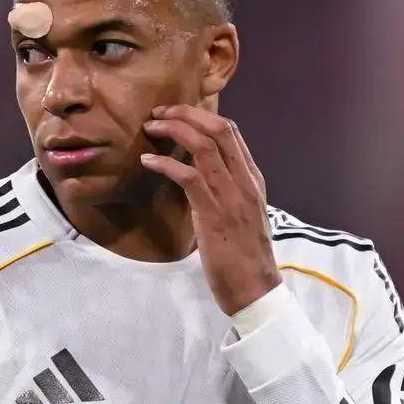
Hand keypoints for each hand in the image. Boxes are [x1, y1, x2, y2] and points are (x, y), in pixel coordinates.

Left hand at [141, 105, 279, 315]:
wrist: (255, 289)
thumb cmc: (244, 258)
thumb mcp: (242, 216)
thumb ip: (227, 194)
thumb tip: (200, 181)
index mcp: (252, 180)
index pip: (231, 132)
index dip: (201, 116)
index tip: (176, 115)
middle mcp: (245, 181)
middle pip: (219, 129)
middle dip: (186, 113)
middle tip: (158, 113)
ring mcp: (231, 196)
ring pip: (204, 145)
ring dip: (173, 130)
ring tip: (151, 128)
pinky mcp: (213, 213)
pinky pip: (188, 176)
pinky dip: (165, 164)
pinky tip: (148, 161)